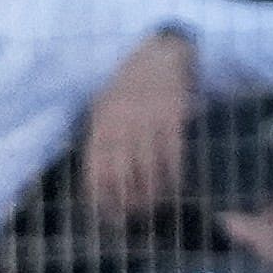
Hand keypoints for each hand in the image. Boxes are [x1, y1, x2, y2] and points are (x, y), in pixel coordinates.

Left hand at [80, 30, 196, 224]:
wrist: (158, 54)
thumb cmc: (128, 87)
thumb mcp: (103, 109)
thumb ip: (99, 141)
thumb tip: (97, 185)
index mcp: (101, 126)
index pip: (97, 171)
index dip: (101, 199)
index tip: (110, 218)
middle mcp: (121, 125)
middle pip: (122, 175)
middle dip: (128, 202)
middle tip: (136, 217)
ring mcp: (147, 120)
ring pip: (148, 167)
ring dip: (153, 193)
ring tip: (156, 207)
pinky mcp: (172, 115)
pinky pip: (173, 152)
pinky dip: (174, 174)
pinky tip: (175, 187)